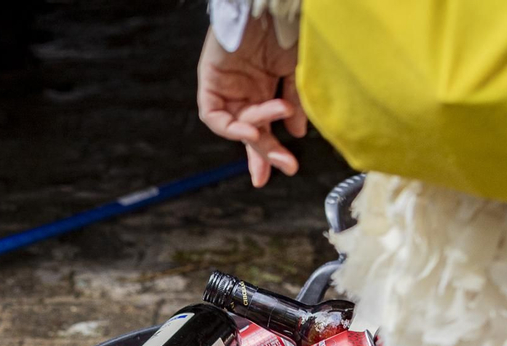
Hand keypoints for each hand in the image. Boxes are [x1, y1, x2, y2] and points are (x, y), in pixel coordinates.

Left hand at [197, 22, 304, 187]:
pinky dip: (230, 127)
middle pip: (250, 132)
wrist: (269, 6)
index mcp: (264, 89)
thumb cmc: (285, 29)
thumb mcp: (297, 69)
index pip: (265, 128)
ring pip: (236, 124)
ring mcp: (227, 87)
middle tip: (284, 165)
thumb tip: (296, 133)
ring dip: (257, 128)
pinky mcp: (209, 80)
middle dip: (265, 151)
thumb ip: (294, 101)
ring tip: (278, 114)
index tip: (285, 169)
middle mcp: (244, 91)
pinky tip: (249, 130)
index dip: (271, 152)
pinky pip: (213, 115)